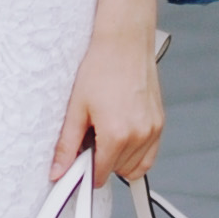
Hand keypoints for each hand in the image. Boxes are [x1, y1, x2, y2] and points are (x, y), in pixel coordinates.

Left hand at [51, 25, 164, 184]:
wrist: (124, 43)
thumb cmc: (101, 68)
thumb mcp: (76, 108)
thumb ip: (67, 146)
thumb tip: (58, 171)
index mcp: (117, 134)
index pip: (100, 174)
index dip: (85, 172)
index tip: (78, 164)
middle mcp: (139, 135)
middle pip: (116, 172)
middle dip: (102, 161)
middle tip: (91, 137)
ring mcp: (153, 130)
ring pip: (135, 167)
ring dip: (119, 159)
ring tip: (106, 131)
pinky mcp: (160, 123)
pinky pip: (149, 155)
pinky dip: (136, 153)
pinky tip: (122, 135)